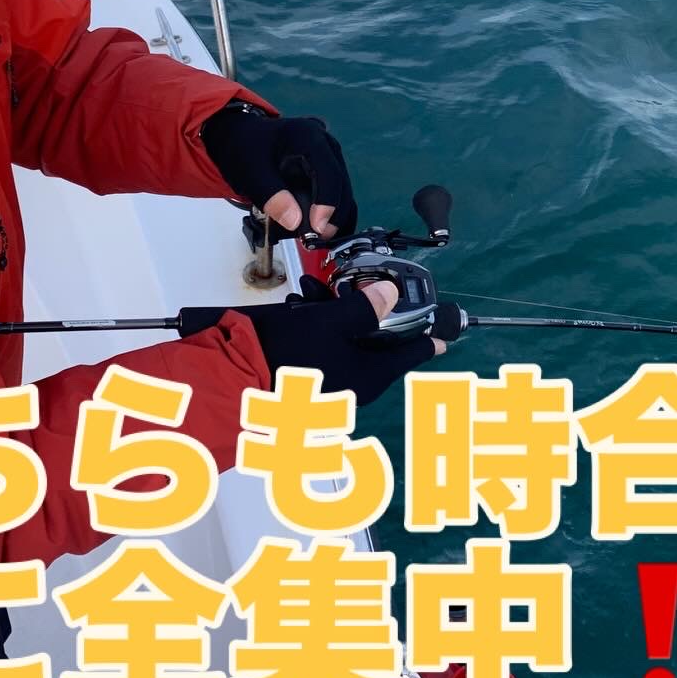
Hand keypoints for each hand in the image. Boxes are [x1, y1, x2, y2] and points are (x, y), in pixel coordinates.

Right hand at [180, 279, 444, 405]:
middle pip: (375, 346)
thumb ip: (364, 308)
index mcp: (368, 378)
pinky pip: (324, 352)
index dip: (428, 338)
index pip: (410, 355)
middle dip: (365, 313)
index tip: (445, 333)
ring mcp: (328, 389)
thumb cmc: (286, 354)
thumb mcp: (330, 322)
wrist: (232, 382)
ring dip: (335, 315)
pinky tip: (298, 309)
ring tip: (310, 293)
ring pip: (346, 345)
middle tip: (350, 288)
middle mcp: (353, 389)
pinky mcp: (304, 384)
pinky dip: (317, 330)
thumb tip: (391, 294)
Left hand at [200, 102, 357, 238]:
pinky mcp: (328, 172)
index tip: (317, 228)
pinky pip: (338, 196)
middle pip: (340, 185)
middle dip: (331, 215)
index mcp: (307, 137)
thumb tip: (294, 222)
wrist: (243, 139)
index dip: (327, 202)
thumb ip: (270, 195)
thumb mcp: (250, 172)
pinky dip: (332, 215)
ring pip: (343, 193)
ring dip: (333, 218)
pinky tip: (321, 232)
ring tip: (312, 238)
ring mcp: (330, 158)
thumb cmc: (245, 148)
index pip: (328, 172)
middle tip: (312, 240)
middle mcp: (325, 145)